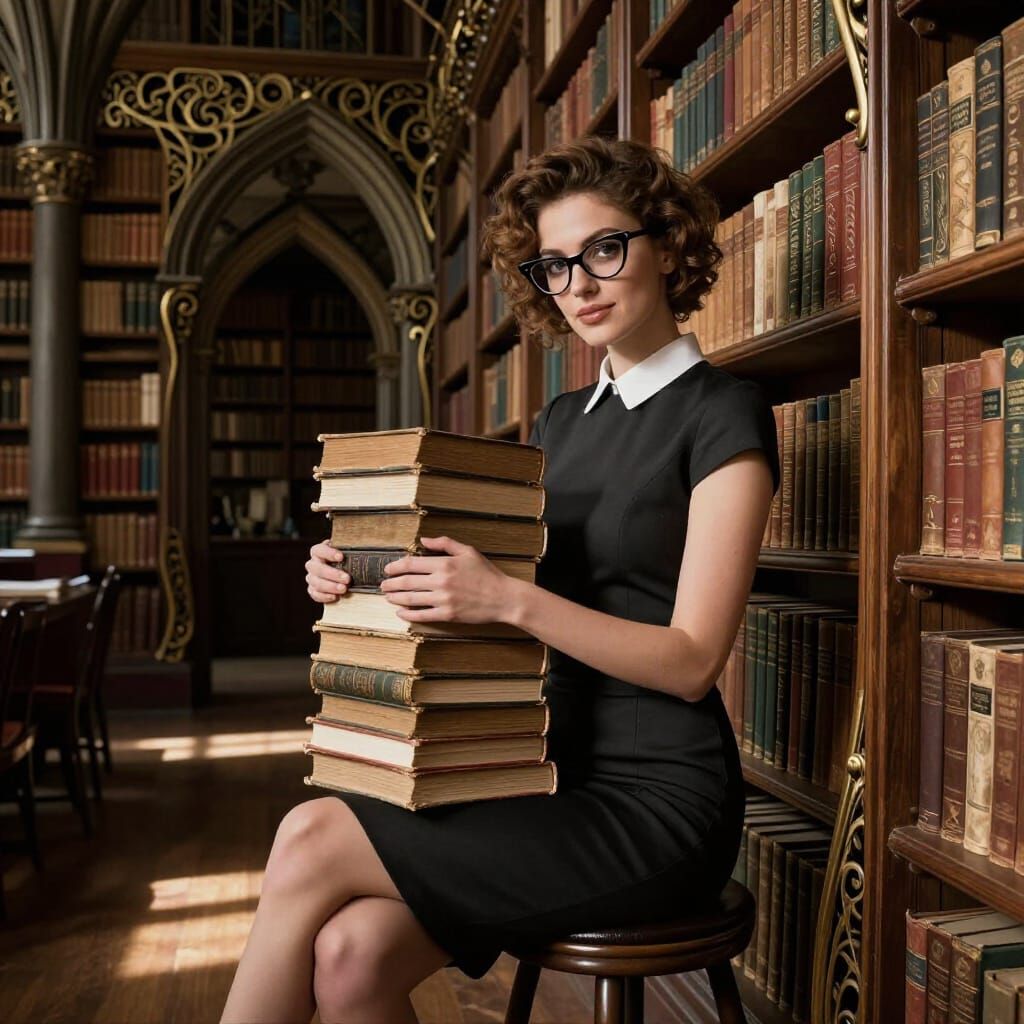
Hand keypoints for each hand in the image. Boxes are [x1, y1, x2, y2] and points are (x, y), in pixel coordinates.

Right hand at [305, 540, 350, 603]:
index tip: (341, 557)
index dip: (328, 553)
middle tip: (347, 578)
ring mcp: (312, 577)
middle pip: (317, 568)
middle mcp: (313, 564)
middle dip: (332, 574)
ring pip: (315, 582)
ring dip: (330, 586)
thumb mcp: (349, 552)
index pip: (319, 550)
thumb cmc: (346, 560)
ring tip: (343, 589)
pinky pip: (315, 594)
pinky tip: (334, 597)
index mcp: (319, 552)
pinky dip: (324, 596)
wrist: (342, 570)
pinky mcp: (313, 590)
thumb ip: (353, 550)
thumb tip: (367, 548)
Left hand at [379, 536, 516, 624]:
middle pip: (407, 582)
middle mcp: (441, 581)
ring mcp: (443, 599)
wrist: (503, 598)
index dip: (396, 567)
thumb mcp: (468, 551)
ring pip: (411, 599)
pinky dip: (408, 614)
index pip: (411, 564)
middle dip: (391, 583)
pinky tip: (400, 612)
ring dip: (395, 598)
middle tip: (383, 584)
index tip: (388, 569)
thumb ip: (444, 543)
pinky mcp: (447, 615)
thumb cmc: (487, 574)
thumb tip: (423, 540)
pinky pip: (422, 615)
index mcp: (445, 563)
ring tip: (388, 597)